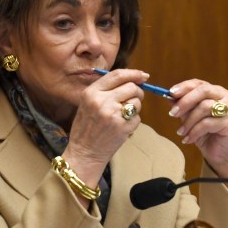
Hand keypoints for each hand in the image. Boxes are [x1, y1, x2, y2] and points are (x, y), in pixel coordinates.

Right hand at [62, 69, 146, 185]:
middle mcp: (102, 101)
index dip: (133, 73)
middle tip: (133, 99)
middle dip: (137, 91)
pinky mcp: (123, 127)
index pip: (117, 75)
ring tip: (121, 116)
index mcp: (91, 93)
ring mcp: (113, 114)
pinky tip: (121, 127)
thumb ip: (106, 90)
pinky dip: (133, 121)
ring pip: (137, 101)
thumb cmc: (87, 127)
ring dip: (135, 107)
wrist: (84, 153)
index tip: (143, 75)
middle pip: (131, 87)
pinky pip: (138, 117)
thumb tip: (134, 78)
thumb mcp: (87, 103)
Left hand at [168, 79, 227, 178]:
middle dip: (185, 101)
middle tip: (173, 113)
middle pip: (203, 91)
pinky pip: (207, 123)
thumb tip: (169, 97)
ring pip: (204, 107)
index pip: (199, 84)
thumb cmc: (207, 135)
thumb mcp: (192, 119)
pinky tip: (188, 140)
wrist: (222, 156)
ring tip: (181, 132)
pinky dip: (194, 132)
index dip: (184, 87)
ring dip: (188, 121)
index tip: (170, 93)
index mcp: (217, 92)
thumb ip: (183, 107)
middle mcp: (226, 96)